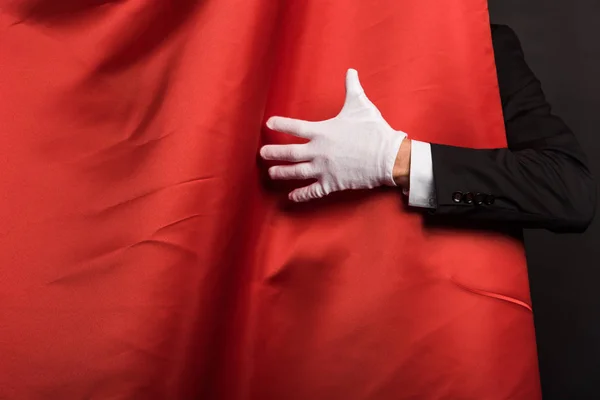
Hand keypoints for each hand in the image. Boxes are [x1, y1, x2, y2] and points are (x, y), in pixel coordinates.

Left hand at [260, 69, 407, 201]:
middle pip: (290, 153)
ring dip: (282, 173)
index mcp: (323, 131)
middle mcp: (319, 151)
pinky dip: (301, 195)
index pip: (295, 127)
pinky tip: (291, 197)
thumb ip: (352, 88)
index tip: (269, 124)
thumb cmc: (374, 130)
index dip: (281, 124)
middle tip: (261, 154)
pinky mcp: (332, 183)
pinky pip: (312, 191)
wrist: (388, 156)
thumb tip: (351, 71)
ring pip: (297, 172)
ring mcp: (324, 169)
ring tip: (271, 173)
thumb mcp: (361, 105)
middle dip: (274, 153)